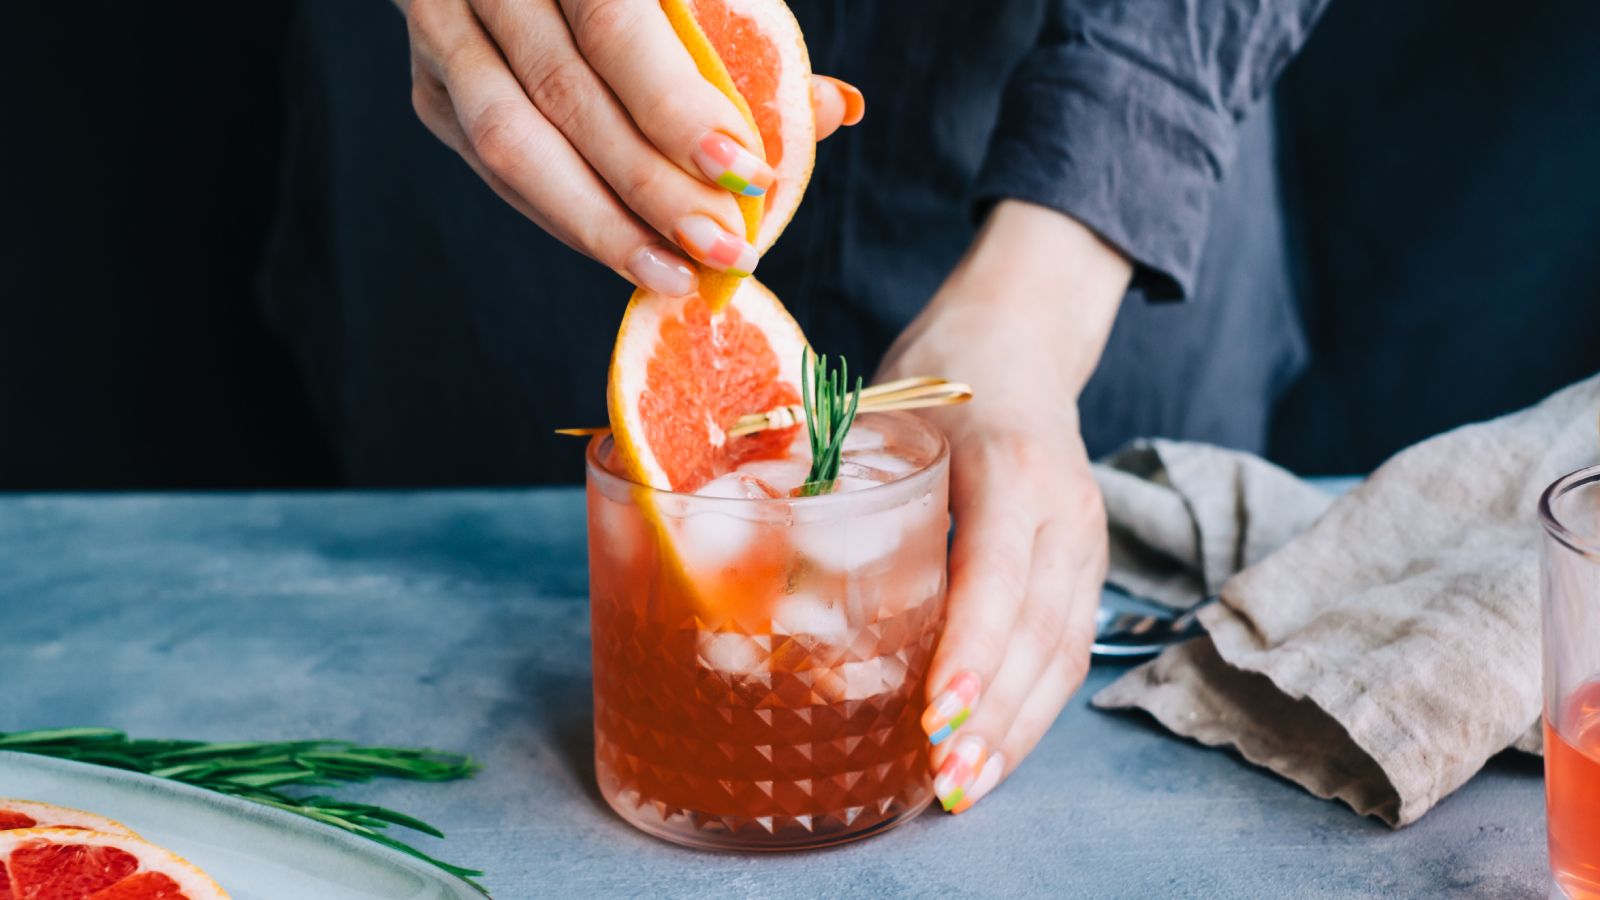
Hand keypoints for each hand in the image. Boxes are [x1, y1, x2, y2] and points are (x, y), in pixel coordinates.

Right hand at [396, 0, 862, 295]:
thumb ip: (752, 37)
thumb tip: (837, 109)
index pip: (614, 32)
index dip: (679, 111)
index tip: (748, 176)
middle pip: (565, 100)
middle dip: (652, 190)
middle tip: (724, 250)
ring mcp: (440, 31)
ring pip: (509, 146)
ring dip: (599, 226)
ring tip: (674, 276)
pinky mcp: (427, 85)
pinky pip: (491, 168)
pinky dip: (563, 217)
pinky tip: (627, 250)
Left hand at [876, 200, 1131, 812]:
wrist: (1020, 343)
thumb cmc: (940, 376)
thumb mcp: (880, 411)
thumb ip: (822, 472)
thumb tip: (727, 534)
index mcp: (1011, 466)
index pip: (999, 571)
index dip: (972, 647)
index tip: (935, 711)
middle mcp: (1064, 509)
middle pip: (1041, 632)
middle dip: (993, 716)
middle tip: (942, 780)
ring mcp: (1084, 542)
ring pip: (1062, 653)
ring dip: (1016, 730)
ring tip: (962, 788)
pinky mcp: (1083, 568)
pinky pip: (1066, 649)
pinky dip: (1028, 708)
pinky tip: (989, 748)